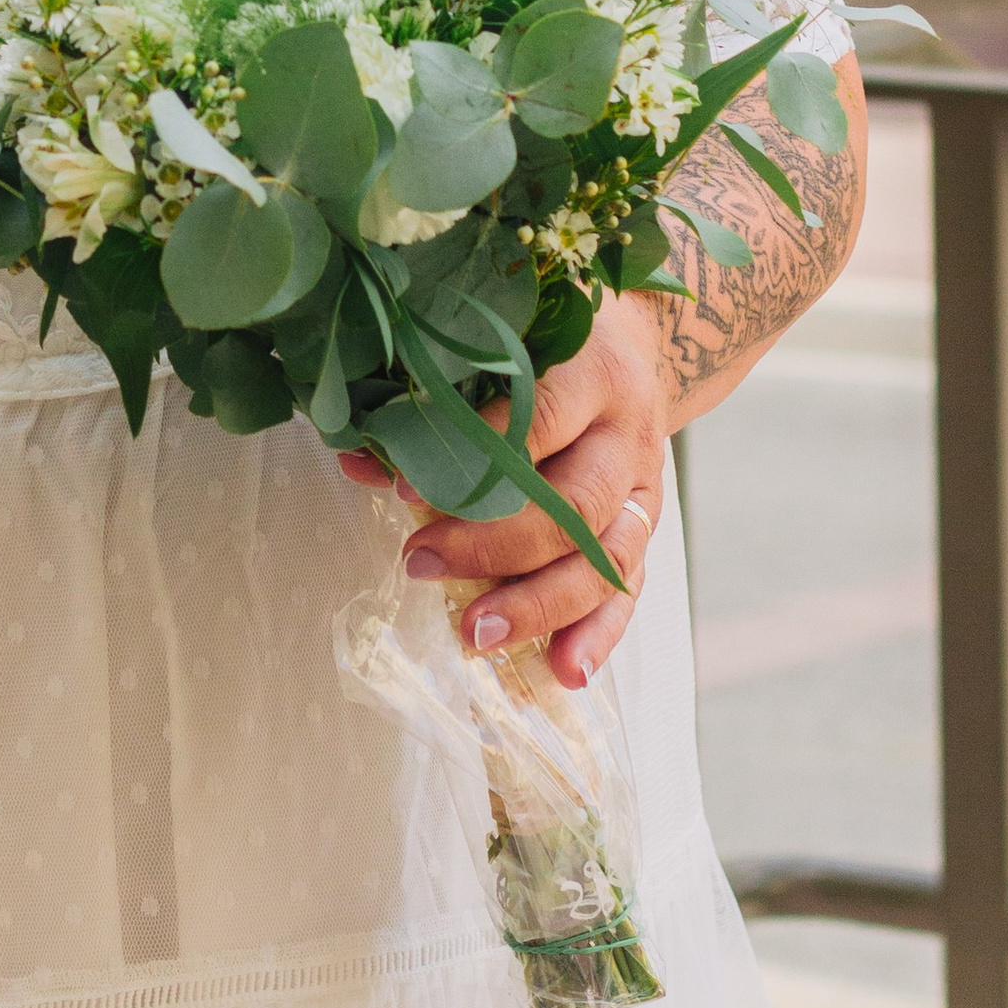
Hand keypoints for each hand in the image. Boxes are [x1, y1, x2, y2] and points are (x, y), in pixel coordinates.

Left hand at [340, 293, 670, 687]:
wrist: (638, 339)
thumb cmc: (546, 335)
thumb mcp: (501, 343)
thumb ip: (438, 397)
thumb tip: (359, 458)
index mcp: (592, 370)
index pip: (540, 418)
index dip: (475, 456)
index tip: (405, 487)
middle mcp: (626, 433)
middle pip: (573, 502)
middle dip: (494, 545)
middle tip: (419, 564)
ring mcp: (644, 484)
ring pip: (605, 556)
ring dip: (539, 604)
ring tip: (475, 634)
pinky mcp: (648, 523)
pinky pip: (629, 587)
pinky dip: (598, 633)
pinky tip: (564, 671)